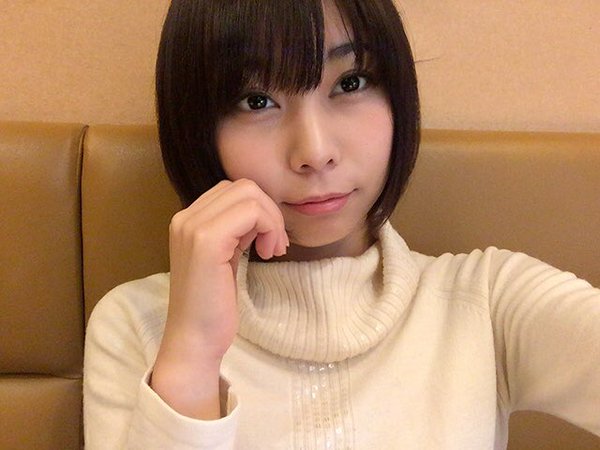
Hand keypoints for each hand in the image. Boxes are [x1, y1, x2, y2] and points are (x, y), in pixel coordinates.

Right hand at [151, 179, 287, 418]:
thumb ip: (235, 230)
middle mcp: (185, 217)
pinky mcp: (206, 241)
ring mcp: (192, 227)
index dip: (259, 210)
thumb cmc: (212, 305)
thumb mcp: (225, 256)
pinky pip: (251, 213)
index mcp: (188, 220)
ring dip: (272, 220)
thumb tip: (263, 210)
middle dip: (270, 212)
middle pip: (244, 187)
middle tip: (276, 246)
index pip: (233, 190)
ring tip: (273, 250)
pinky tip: (268, 254)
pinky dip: (269, 227)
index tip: (269, 240)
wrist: (195, 339)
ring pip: (250, 195)